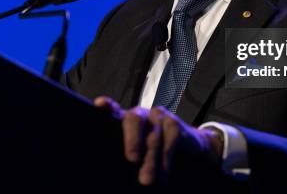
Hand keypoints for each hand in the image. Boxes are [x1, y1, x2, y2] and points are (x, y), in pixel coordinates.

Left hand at [94, 96, 222, 184]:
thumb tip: (117, 172)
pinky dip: (165, 160)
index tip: (99, 105)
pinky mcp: (174, 122)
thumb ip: (128, 153)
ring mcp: (157, 116)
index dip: (107, 106)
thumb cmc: (153, 152)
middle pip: (133, 119)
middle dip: (132, 139)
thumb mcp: (137, 152)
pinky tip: (163, 174)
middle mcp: (140, 114)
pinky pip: (170, 141)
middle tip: (132, 159)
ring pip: (153, 136)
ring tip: (146, 180)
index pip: (113, 110)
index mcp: (125, 120)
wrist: (187, 146)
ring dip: (150, 160)